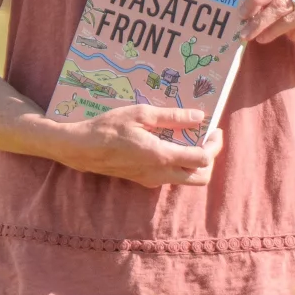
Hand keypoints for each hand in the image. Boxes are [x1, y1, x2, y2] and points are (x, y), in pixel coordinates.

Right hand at [56, 104, 225, 186]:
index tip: (214, 129)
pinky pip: (171, 178)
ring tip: (189, 139)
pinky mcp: (143, 181)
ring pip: (186, 180)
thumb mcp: (140, 114)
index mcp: (162, 156)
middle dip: (210, 158)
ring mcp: (152, 180)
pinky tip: (170, 145)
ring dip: (195, 163)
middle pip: (201, 178)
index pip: (203, 159)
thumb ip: (172, 117)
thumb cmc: (108, 128)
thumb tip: (199, 117)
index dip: (214, 145)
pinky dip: (179, 165)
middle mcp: (160, 173)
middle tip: (207, 138)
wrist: (81, 148)